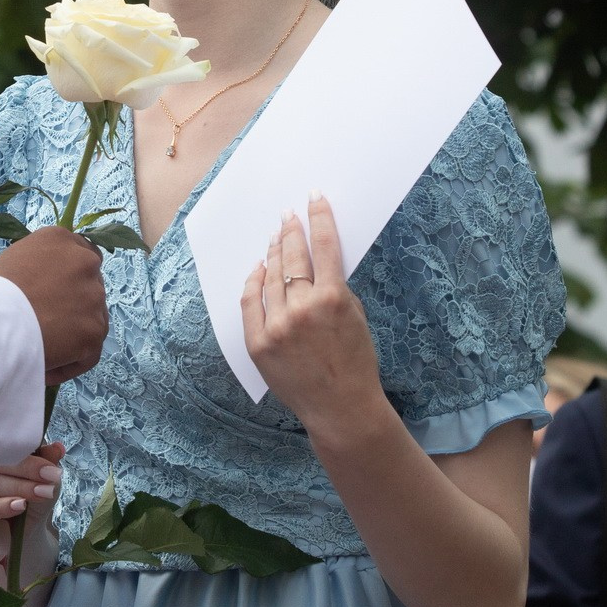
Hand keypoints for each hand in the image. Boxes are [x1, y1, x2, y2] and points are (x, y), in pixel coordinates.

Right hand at [0, 227, 107, 383]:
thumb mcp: (13, 262)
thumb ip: (38, 267)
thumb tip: (46, 286)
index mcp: (61, 239)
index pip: (80, 256)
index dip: (70, 280)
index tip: (55, 298)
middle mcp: (85, 262)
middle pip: (90, 288)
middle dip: (73, 307)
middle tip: (46, 326)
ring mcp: (94, 296)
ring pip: (93, 320)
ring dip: (73, 337)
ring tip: (43, 351)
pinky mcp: (94, 330)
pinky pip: (89, 353)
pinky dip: (70, 364)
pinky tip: (46, 370)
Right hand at [0, 441, 62, 556]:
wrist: (16, 533)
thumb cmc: (25, 496)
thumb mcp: (40, 478)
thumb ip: (45, 461)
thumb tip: (58, 447)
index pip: (3, 445)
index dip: (27, 453)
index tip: (52, 466)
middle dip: (26, 470)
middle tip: (51, 479)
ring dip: (18, 488)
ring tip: (41, 493)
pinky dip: (3, 506)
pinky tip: (20, 505)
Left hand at [242, 198, 385, 433]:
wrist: (340, 407)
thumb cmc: (355, 362)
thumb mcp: (356, 317)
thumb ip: (336, 288)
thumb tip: (316, 260)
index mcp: (333, 299)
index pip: (325, 246)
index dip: (319, 218)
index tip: (313, 199)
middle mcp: (302, 308)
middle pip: (293, 256)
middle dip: (291, 231)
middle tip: (288, 215)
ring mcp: (277, 326)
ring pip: (270, 275)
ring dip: (273, 252)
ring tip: (275, 236)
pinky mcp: (258, 343)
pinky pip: (250, 301)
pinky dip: (254, 281)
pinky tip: (258, 267)